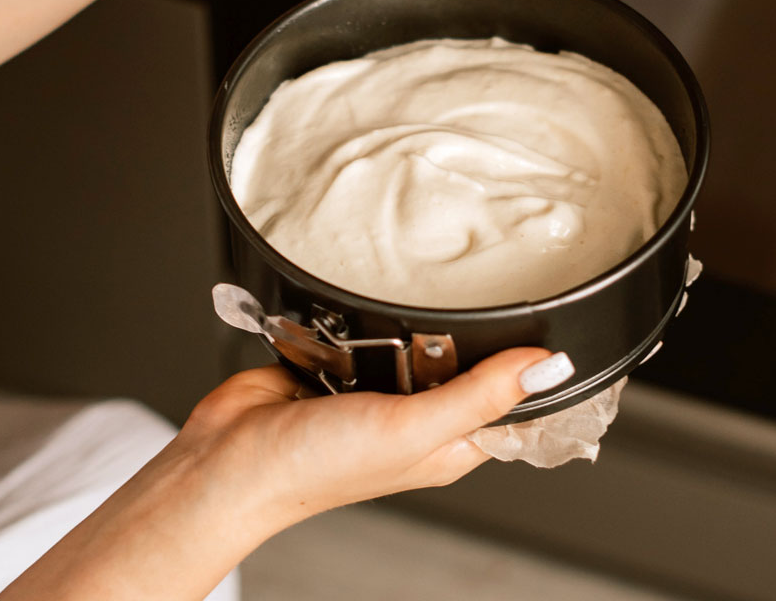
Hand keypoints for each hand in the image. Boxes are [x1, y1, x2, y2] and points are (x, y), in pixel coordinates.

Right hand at [0, 348, 573, 600]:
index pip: (511, 402)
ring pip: (411, 336)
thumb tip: (548, 367)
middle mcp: (416, 416)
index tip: (550, 326)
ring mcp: (375, 387)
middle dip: (462, 333)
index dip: (531, 368)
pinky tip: (354, 317)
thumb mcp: (411, 430)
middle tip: (460, 306)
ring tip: (393, 319)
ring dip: (404, 323)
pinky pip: (362, 327)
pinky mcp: (335, 362)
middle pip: (462, 359)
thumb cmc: (310, 469)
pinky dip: (358, 319)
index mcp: (448, 443)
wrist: (224, 460)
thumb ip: (480, 397)